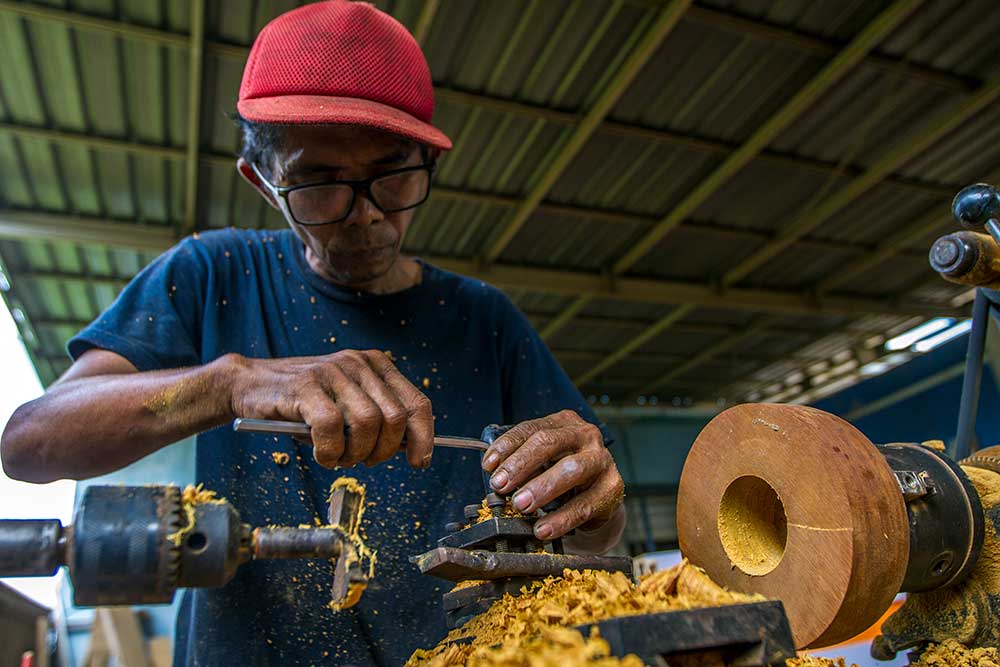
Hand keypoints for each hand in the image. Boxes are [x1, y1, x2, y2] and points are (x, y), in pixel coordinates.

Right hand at [225, 350, 433, 468]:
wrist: (250, 385)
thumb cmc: (304, 403)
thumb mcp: (347, 404)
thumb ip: (378, 418)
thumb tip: (410, 448)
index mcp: (376, 365)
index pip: (416, 403)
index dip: (424, 437)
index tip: (419, 462)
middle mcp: (358, 363)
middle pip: (395, 418)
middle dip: (384, 451)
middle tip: (362, 462)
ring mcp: (332, 372)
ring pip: (367, 424)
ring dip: (355, 453)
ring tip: (339, 458)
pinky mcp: (305, 386)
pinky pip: (331, 428)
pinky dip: (329, 451)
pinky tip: (322, 454)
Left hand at [481, 410, 623, 540]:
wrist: (599, 497)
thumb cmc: (563, 474)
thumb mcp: (543, 462)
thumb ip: (521, 463)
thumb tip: (494, 475)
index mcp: (564, 423)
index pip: (531, 428)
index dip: (507, 446)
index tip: (488, 466)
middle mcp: (586, 435)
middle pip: (549, 443)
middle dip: (521, 465)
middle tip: (500, 485)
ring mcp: (602, 460)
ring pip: (570, 470)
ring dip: (541, 488)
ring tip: (520, 505)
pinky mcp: (612, 487)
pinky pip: (584, 505)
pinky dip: (560, 519)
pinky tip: (542, 529)